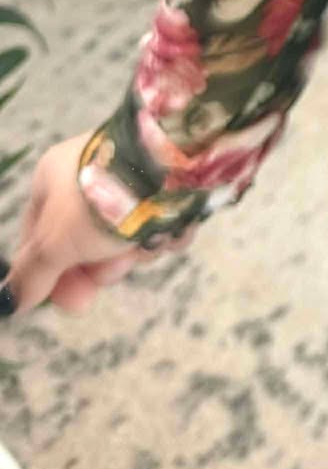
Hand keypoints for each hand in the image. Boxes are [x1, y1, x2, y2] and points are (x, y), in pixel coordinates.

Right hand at [1, 133, 195, 320]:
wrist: (170, 165)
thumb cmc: (100, 201)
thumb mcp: (54, 243)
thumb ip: (31, 274)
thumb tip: (9, 302)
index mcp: (53, 177)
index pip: (39, 237)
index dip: (53, 275)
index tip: (73, 303)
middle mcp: (92, 175)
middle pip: (88, 243)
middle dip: (104, 264)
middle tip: (115, 268)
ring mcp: (133, 179)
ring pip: (129, 237)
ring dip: (137, 250)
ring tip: (144, 241)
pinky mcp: (171, 185)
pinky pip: (164, 224)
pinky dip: (167, 234)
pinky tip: (170, 229)